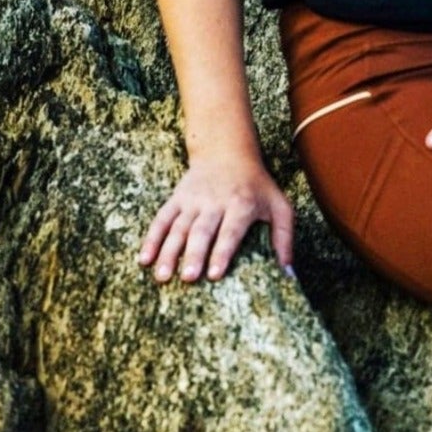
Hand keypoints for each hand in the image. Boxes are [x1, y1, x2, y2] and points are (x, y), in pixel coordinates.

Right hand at [138, 153, 294, 283]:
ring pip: (178, 227)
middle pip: (202, 230)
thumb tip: (287, 272)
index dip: (222, 251)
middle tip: (187, 278)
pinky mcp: (177, 198)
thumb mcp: (279, 205)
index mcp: (242, 203)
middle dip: (194, 254)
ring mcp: (193, 200)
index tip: (214, 274)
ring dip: (168, 252)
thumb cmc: (258, 186)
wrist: (228, 152)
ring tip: (162, 276)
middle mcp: (215, 201)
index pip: (231, 230)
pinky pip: (162, 219)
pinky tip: (143, 259)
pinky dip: (151, 238)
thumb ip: (285, 236)